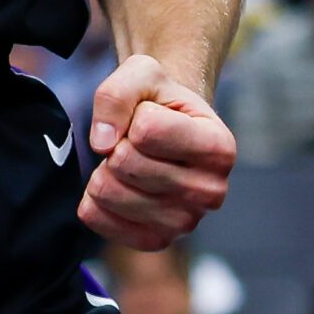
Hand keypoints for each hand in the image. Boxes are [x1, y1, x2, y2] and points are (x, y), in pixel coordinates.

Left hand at [79, 54, 235, 249]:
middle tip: (135, 141)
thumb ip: (117, 94)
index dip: (135, 114)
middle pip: (125, 162)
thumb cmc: (159, 100)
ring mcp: (185, 223)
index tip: (150, 116)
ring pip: (108, 191)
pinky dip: (94, 197)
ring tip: (129, 161)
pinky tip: (117, 184)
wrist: (165, 130)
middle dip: (118, 143)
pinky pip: (97, 218)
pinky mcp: (154, 241)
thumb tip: (102, 144)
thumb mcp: (142, 73)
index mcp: (220, 147)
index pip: (146, 129)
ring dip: (105, 168)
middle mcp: (211, 192)